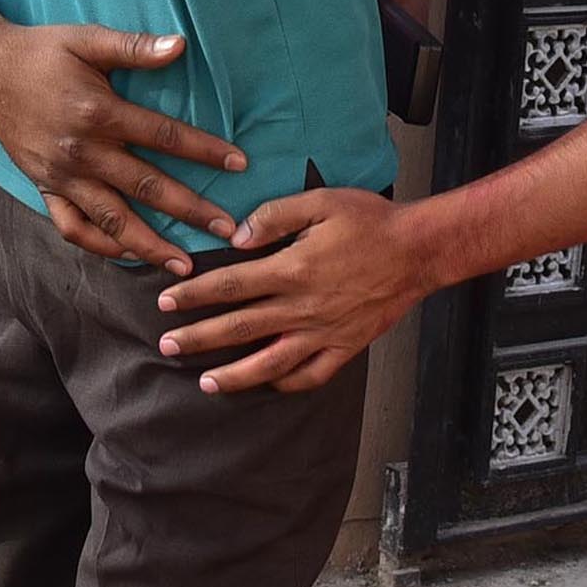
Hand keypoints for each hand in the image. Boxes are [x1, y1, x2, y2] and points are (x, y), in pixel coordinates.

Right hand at [0, 0, 246, 271]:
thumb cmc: (42, 51)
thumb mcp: (87, 39)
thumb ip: (135, 46)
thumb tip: (181, 45)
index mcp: (98, 112)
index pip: (164, 136)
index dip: (204, 151)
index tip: (239, 164)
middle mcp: (81, 151)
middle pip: (146, 186)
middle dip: (190, 210)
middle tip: (227, 230)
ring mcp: (61, 176)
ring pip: (112, 219)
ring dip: (150, 245)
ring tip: (184, 264)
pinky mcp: (44, 188)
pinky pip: (72, 227)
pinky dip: (100, 245)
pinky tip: (128, 255)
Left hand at [149, 187, 436, 392]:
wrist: (419, 250)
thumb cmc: (370, 221)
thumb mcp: (320, 201)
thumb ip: (274, 215)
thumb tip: (237, 236)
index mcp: (292, 269)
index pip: (230, 286)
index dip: (194, 296)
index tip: (166, 302)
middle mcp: (303, 307)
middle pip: (239, 328)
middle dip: (199, 339)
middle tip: (167, 346)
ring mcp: (324, 332)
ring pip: (270, 363)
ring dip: (234, 376)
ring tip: (205, 384)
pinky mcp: (345, 347)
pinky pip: (311, 374)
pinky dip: (285, 383)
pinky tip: (267, 383)